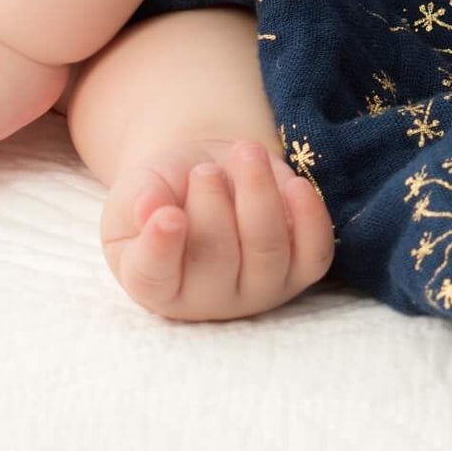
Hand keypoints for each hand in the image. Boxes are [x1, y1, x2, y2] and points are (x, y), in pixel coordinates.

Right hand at [100, 137, 335, 321]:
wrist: (207, 174)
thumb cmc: (164, 189)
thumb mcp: (137, 188)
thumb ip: (139, 199)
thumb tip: (150, 210)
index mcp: (155, 283)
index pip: (154, 278)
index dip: (161, 250)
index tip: (168, 215)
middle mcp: (207, 298)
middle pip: (217, 261)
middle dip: (213, 207)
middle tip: (205, 171)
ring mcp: (258, 288)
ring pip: (268, 252)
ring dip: (259, 195)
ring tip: (245, 153)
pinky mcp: (298, 269)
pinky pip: (314, 253)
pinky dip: (309, 218)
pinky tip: (294, 183)